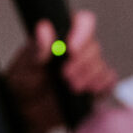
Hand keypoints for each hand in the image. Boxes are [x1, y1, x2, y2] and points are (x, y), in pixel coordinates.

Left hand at [4, 11, 116, 132]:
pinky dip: (100, 86)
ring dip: (88, 77)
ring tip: (71, 86)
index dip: (82, 33)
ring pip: (102, 65)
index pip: (83, 22)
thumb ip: (37, 48)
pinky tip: (86, 91)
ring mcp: (88, 67)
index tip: (72, 48)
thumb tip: (43, 29)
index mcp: (62, 34)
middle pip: (94, 47)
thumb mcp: (25, 64)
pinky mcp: (94, 85)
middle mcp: (78, 48)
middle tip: (65, 75)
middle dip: (82, 63)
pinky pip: (109, 81)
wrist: (25, 110)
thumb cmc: (23, 82)